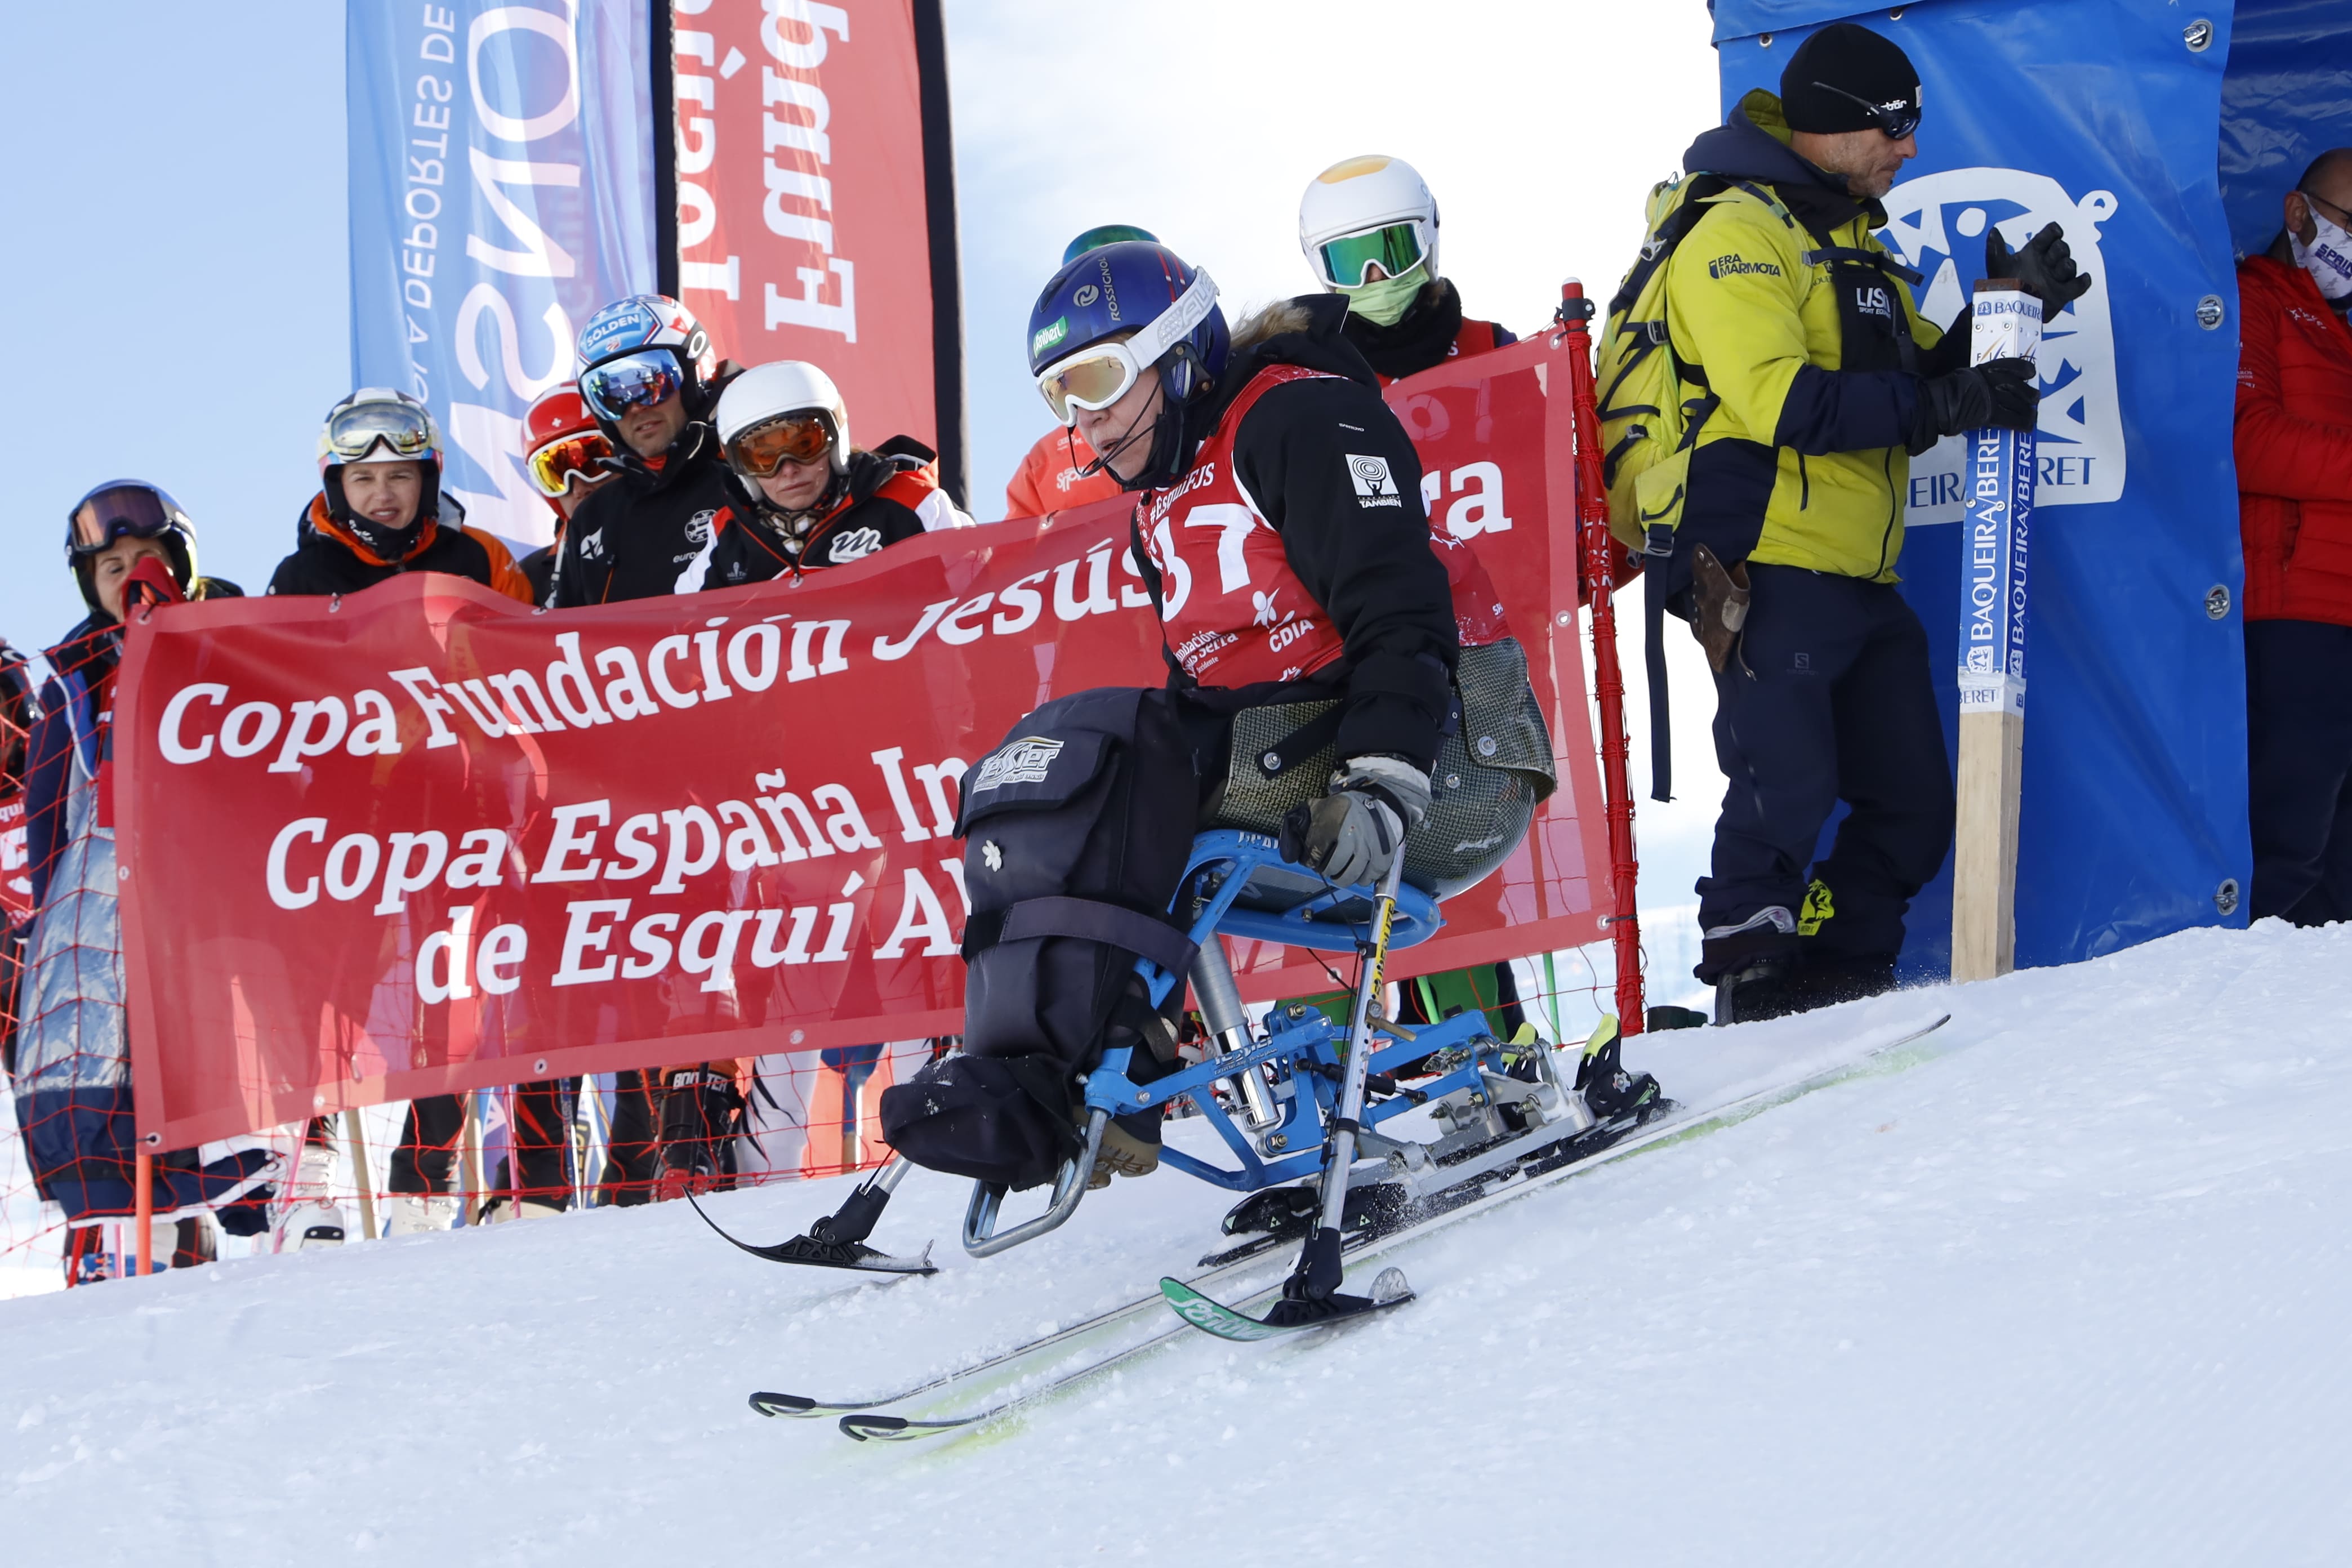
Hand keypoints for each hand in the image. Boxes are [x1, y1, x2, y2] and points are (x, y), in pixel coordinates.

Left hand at [1283, 789, 1403, 888]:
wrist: (1379, 806)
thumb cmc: (1344, 810)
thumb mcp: (1319, 808)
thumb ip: (1300, 825)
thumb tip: (1288, 853)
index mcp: (1334, 818)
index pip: (1315, 850)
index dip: (1310, 860)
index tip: (1311, 860)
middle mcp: (1352, 832)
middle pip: (1332, 866)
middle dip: (1325, 869)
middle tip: (1326, 867)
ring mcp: (1369, 845)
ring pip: (1349, 875)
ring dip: (1341, 877)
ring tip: (1340, 872)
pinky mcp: (1383, 855)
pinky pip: (1368, 877)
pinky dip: (1360, 879)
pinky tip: (1357, 872)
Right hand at [1911, 357, 2038, 450]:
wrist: (1936, 404)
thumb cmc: (1944, 391)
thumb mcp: (1962, 377)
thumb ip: (1975, 381)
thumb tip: (1980, 389)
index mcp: (1985, 370)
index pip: (2011, 365)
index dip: (2024, 369)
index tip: (2031, 373)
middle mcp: (1993, 381)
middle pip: (2018, 386)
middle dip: (2029, 394)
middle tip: (2034, 398)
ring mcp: (1993, 398)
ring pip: (2019, 404)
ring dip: (2028, 411)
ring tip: (2032, 415)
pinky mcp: (1992, 414)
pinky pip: (2012, 420)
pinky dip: (2022, 424)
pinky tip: (2027, 428)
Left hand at [1987, 222, 2091, 309]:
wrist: (2007, 310)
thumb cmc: (2003, 285)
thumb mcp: (1997, 265)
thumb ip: (1995, 247)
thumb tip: (1993, 230)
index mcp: (2035, 252)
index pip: (2051, 234)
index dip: (2054, 232)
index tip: (2054, 233)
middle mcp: (2048, 263)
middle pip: (2062, 248)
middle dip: (2059, 251)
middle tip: (2048, 261)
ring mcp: (2057, 278)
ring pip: (2070, 265)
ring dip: (2066, 266)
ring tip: (2057, 274)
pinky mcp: (2063, 294)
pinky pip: (2079, 285)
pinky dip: (2083, 282)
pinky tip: (2082, 279)